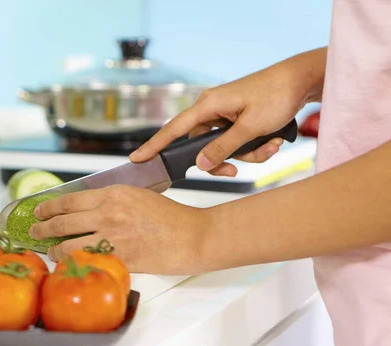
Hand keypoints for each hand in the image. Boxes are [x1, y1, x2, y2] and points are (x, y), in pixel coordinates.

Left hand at [28, 185, 207, 274]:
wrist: (193, 236)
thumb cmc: (171, 217)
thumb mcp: (139, 196)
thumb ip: (113, 200)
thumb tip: (89, 209)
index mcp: (113, 193)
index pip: (70, 200)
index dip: (49, 206)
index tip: (39, 210)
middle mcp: (108, 213)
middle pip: (63, 221)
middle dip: (43, 228)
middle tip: (34, 231)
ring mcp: (112, 236)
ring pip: (69, 245)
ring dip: (54, 250)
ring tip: (50, 251)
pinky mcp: (119, 258)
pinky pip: (87, 262)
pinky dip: (75, 264)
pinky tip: (72, 265)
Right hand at [129, 48, 326, 175]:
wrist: (302, 81)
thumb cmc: (277, 96)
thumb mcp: (251, 127)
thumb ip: (224, 147)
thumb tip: (201, 163)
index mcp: (208, 105)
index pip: (173, 129)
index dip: (154, 146)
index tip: (137, 159)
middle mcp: (212, 110)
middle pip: (202, 147)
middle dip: (223, 160)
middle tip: (235, 171)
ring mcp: (225, 115)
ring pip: (223, 147)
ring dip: (246, 154)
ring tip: (269, 147)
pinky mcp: (237, 119)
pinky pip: (236, 142)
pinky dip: (253, 147)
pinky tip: (271, 142)